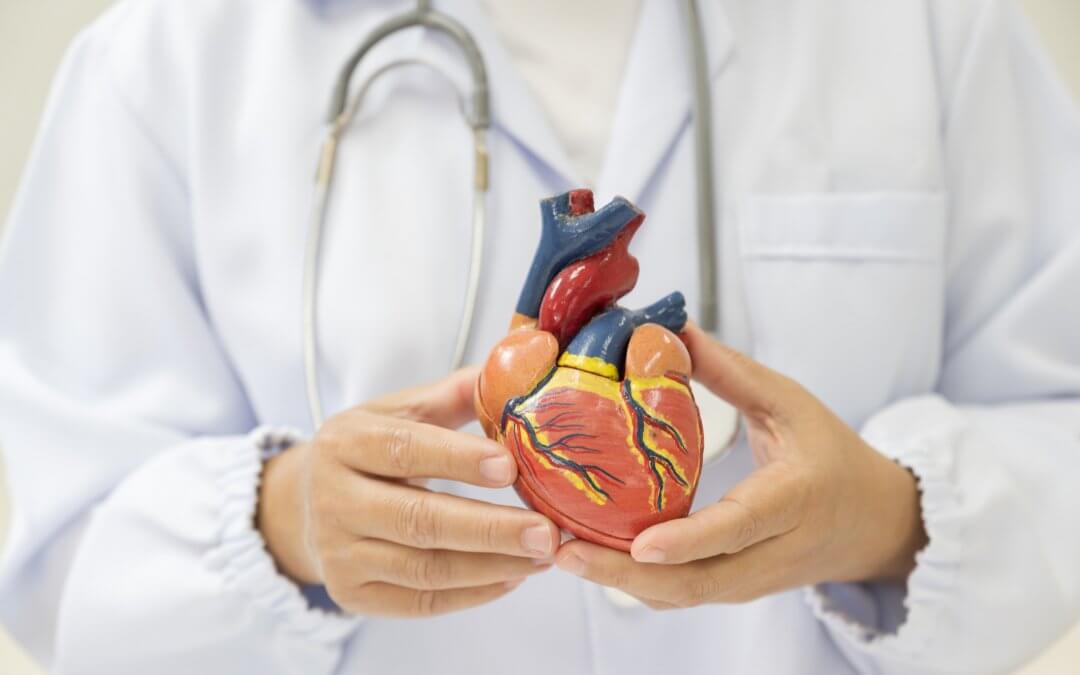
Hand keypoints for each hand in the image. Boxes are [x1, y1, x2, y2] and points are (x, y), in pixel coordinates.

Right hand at [258, 368, 558, 617]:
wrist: (308, 506)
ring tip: (543, 555)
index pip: (404, 450)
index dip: (457, 459)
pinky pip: (420, 603)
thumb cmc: (372, 451)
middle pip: (417, 520)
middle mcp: (332, 501)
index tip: (510, 466)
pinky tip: (513, 577)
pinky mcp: (351, 596)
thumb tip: (516, 371)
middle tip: (546, 532)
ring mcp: (338, 554)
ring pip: (424, 569)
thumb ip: (456, 394)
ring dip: (492, 565)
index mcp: (345, 442)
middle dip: (489, 529)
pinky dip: (473, 594)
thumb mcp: (401, 412)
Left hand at [554, 324, 927, 608]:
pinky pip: (682, 596)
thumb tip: (670, 330)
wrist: (873, 522)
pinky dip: (635, 585)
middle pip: (698, 581)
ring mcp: (753, 581)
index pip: (740, 526)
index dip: (691, 540)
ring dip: (620, 583)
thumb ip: (731, 372)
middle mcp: (774, 551)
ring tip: (563, 554)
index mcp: (795, 498)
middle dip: (626, 574)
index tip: (641, 544)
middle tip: (565, 550)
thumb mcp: (791, 402)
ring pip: (684, 597)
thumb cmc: (831, 454)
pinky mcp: (735, 590)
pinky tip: (592, 559)